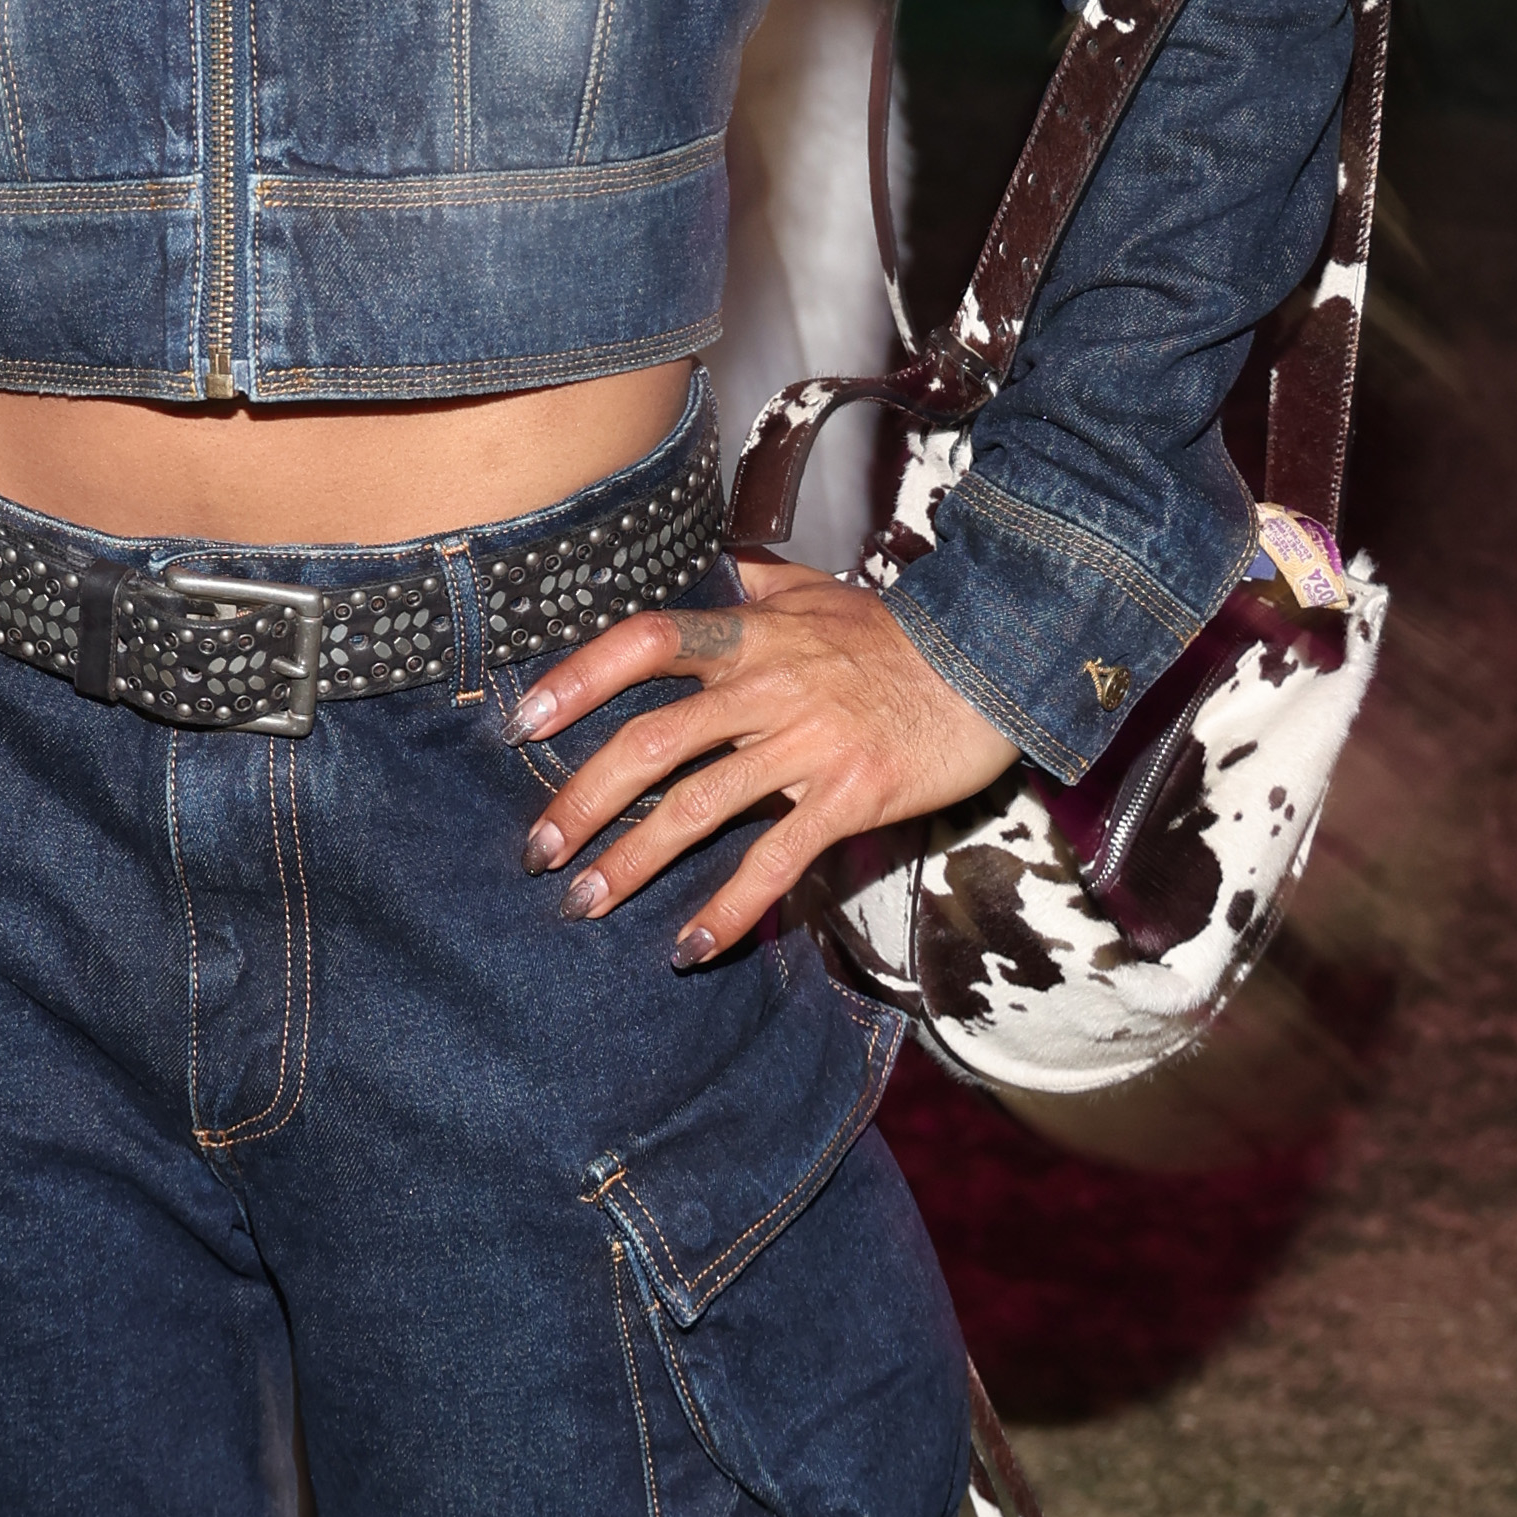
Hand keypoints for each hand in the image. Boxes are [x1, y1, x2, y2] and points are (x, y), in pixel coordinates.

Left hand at [515, 558, 1015, 966]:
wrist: (991, 667)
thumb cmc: (899, 635)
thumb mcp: (818, 593)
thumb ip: (755, 589)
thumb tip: (712, 569)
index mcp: (751, 637)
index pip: (646, 644)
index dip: (579, 679)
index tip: (524, 724)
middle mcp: (768, 688)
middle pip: (652, 741)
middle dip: (583, 799)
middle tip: (537, 849)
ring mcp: (806, 745)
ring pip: (699, 806)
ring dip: (632, 861)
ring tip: (584, 902)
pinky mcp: (847, 798)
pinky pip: (775, 860)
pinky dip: (728, 908)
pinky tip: (688, 947)